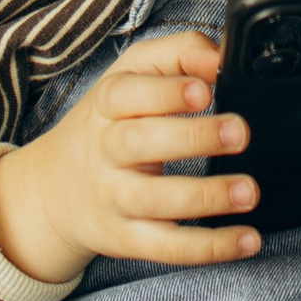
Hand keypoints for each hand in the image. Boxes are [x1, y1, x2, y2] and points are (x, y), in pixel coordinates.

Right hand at [0, 28, 259, 285]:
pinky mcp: (126, 239)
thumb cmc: (108, 124)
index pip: (126, 93)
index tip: (205, 89)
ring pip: (154, 200)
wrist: (52, 191)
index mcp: (106, 105)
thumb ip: (179, 53)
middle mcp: (105, 151)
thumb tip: (220, 57)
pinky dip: (209, 247)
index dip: (165, 91)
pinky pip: (167, 247)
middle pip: (140, 142)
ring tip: (249, 191)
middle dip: (192, 137)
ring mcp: (114, 198)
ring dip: (205, 197)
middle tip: (240, 133)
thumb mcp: (133, 75)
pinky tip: (247, 240)